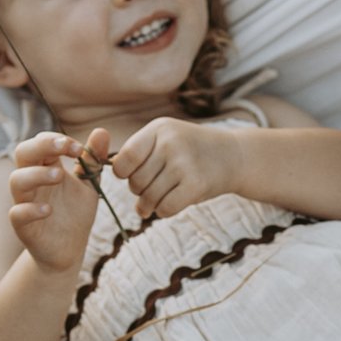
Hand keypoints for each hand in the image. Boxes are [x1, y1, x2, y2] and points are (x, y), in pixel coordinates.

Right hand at [5, 132, 99, 274]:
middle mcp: (32, 181)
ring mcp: (24, 202)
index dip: (57, 140)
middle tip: (65, 147)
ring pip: (16, 180)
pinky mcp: (23, 226)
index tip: (79, 148)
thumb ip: (93, 160)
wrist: (69, 250)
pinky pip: (17, 213)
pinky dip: (30, 210)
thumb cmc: (75, 214)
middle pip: (23, 152)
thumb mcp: (89, 184)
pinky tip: (49, 210)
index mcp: (45, 167)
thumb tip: (101, 131)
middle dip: (42, 145)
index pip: (41, 142)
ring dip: (36, 174)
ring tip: (60, 176)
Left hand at [105, 116, 238, 219]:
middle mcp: (170, 143)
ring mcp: (184, 163)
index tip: (131, 175)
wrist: (233, 155)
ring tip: (157, 200)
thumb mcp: (165, 137)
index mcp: (158, 129)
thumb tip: (107, 170)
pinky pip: (165, 208)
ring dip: (150, 205)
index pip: (124, 158)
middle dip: (139, 190)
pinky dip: (163, 211)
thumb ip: (138, 152)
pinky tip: (169, 205)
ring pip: (149, 198)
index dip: (122, 172)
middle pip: (136, 181)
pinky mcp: (197, 184)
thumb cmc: (190, 150)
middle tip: (151, 188)